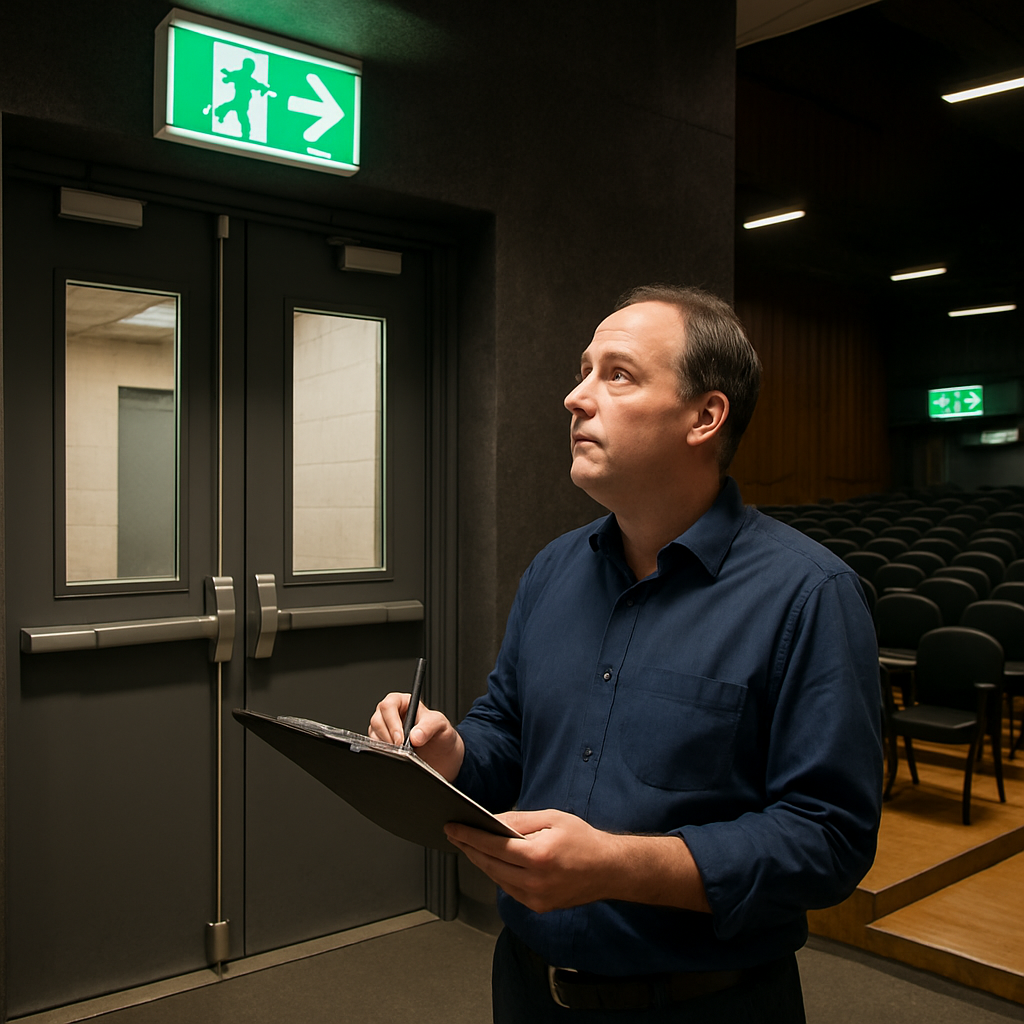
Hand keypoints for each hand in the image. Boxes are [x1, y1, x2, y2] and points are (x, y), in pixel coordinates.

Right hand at [368, 692, 464, 781]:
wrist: (441, 754)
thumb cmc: (439, 733)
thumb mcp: (440, 724)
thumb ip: (429, 727)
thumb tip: (414, 736)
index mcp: (403, 702)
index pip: (389, 705)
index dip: (392, 722)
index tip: (401, 738)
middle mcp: (390, 714)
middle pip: (377, 720)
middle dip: (389, 737)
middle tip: (402, 748)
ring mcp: (384, 729)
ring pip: (373, 735)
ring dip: (386, 746)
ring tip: (403, 753)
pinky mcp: (381, 743)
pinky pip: (374, 748)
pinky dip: (384, 753)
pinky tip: (397, 756)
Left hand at [445, 809, 710, 914]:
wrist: (609, 869)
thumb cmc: (583, 839)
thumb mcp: (551, 818)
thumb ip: (519, 820)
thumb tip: (491, 821)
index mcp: (537, 856)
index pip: (492, 846)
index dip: (468, 835)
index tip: (452, 827)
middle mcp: (534, 881)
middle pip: (489, 864)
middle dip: (469, 848)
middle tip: (454, 834)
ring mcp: (536, 898)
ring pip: (496, 879)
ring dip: (480, 862)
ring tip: (469, 845)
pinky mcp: (538, 906)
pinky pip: (509, 889)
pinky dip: (498, 874)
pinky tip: (492, 861)